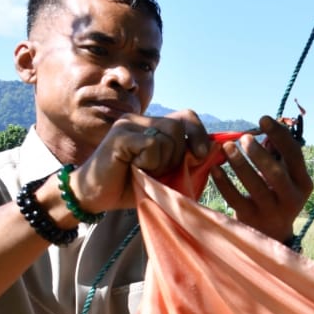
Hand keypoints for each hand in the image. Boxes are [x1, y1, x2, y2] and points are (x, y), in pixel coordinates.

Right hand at [71, 110, 212, 212]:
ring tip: (145, 170)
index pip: (187, 116)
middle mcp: (141, 120)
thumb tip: (219, 151)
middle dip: (179, 154)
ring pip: (168, 136)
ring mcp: (129, 124)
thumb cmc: (131, 187)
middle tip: (160, 170)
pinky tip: (134, 168)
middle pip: (179, 126)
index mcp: (153, 126)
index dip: (199, 134)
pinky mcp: (120, 135)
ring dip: (164, 160)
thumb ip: (188, 162)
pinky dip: (150, 162)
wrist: (95, 197)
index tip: (200, 155)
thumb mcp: (166, 175)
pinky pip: (152, 145)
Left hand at [210, 115, 313, 242]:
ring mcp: (272, 211)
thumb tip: (267, 124)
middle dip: (258, 153)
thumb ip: (280, 155)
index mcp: (302, 183)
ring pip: (255, 186)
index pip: (294, 155)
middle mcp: (292, 199)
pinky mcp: (252, 220)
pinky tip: (215, 169)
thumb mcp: (286, 178)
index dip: (280, 135)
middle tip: (244, 137)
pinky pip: (235, 199)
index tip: (263, 119)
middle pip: (276, 173)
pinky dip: (224, 183)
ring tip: (226, 147)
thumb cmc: (277, 195)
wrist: (272, 234)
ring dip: (239, 164)